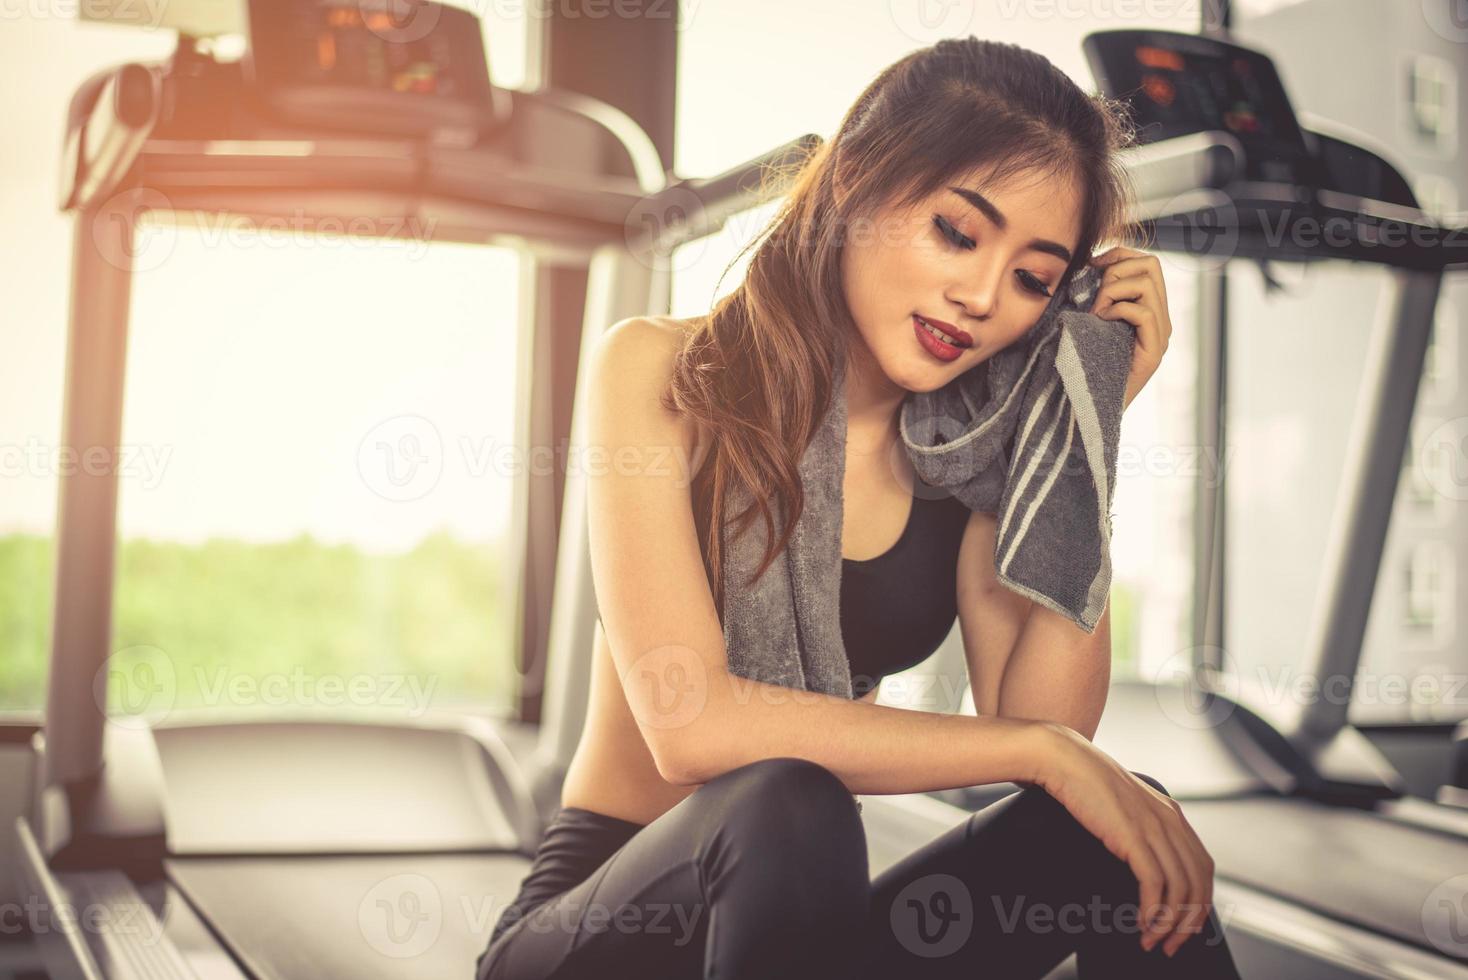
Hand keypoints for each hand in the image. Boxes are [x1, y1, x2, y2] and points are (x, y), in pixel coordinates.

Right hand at [1034, 723, 1215, 957]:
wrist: (1062, 758)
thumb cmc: (1084, 781)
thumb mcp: (1124, 805)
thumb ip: (1140, 826)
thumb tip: (1141, 857)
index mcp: (1172, 814)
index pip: (1203, 867)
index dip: (1198, 901)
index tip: (1183, 925)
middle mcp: (1170, 821)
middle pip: (1198, 882)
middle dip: (1189, 921)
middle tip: (1172, 944)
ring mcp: (1154, 827)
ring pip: (1180, 888)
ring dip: (1169, 923)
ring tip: (1154, 941)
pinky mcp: (1133, 835)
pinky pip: (1155, 884)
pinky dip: (1152, 910)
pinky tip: (1142, 922)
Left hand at [1087, 247, 1172, 411]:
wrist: (1088, 406)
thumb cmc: (1082, 362)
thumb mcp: (1089, 319)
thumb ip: (1097, 293)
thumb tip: (1090, 261)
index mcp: (1149, 309)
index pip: (1147, 263)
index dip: (1119, 255)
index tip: (1091, 266)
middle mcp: (1161, 320)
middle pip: (1152, 266)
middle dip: (1116, 270)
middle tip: (1094, 294)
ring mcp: (1161, 335)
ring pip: (1146, 285)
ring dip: (1112, 291)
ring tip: (1095, 312)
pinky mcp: (1155, 352)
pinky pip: (1141, 312)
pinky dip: (1116, 310)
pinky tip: (1100, 323)